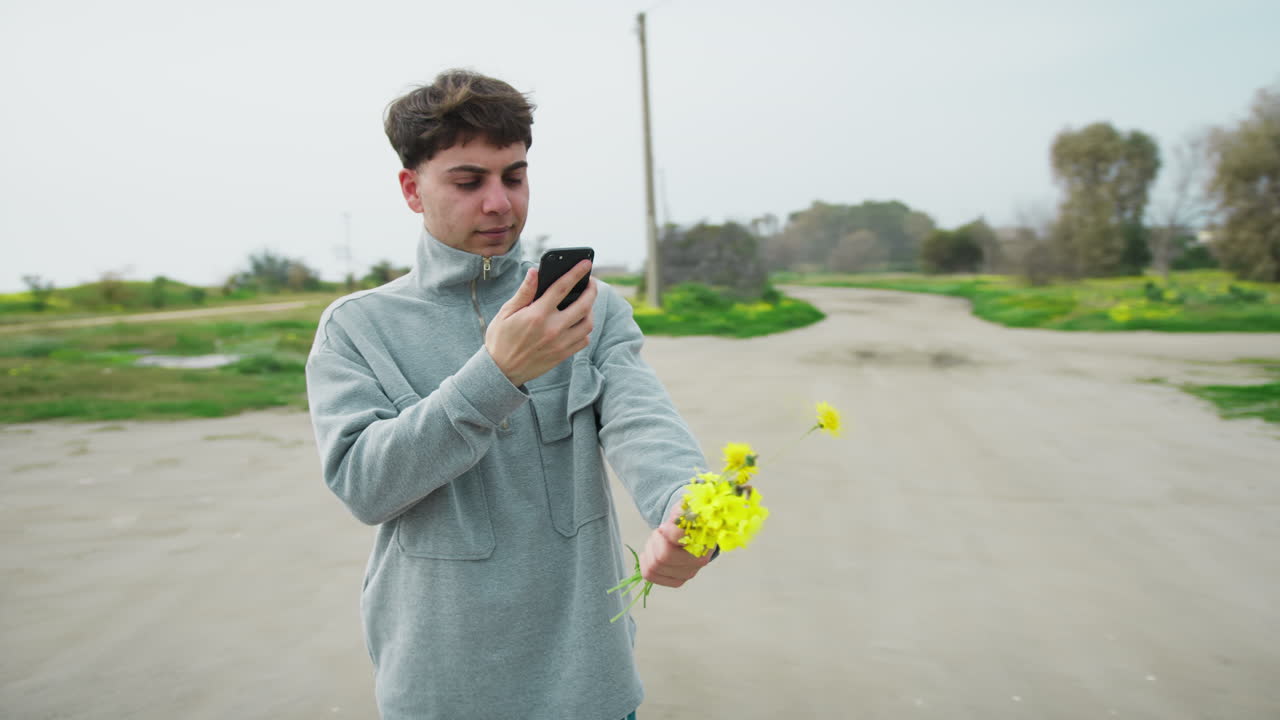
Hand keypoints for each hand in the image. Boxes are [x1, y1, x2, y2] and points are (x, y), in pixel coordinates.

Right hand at [485, 261, 596, 386]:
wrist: (501, 371)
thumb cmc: (501, 339)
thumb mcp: (506, 313)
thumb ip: (524, 292)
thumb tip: (535, 272)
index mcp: (537, 315)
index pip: (562, 288)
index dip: (576, 272)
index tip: (586, 263)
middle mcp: (552, 329)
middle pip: (584, 305)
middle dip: (592, 290)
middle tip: (591, 282)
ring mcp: (560, 343)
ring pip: (588, 323)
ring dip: (590, 310)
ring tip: (585, 302)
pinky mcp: (563, 355)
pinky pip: (584, 339)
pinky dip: (585, 329)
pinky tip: (578, 322)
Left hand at [640, 506, 712, 587]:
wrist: (695, 530)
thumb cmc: (688, 518)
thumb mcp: (685, 507)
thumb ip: (680, 512)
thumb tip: (672, 523)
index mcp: (704, 538)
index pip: (676, 537)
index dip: (666, 530)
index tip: (667, 525)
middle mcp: (699, 560)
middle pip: (662, 556)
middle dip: (655, 540)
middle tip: (661, 533)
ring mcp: (690, 573)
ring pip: (653, 566)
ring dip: (649, 550)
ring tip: (658, 542)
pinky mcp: (679, 580)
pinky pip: (650, 575)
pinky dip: (645, 562)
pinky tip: (652, 553)